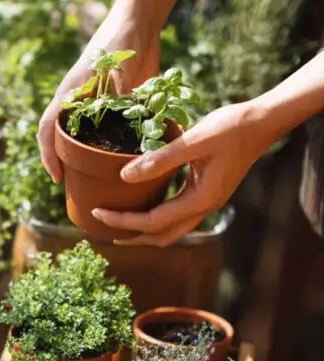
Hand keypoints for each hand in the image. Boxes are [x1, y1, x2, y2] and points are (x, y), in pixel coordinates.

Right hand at [38, 17, 159, 181]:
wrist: (138, 21)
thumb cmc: (122, 39)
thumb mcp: (118, 65)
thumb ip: (116, 88)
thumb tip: (119, 115)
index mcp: (70, 92)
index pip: (48, 127)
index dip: (48, 154)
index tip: (56, 176)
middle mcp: (76, 100)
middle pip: (58, 135)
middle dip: (60, 161)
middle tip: (72, 186)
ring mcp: (92, 102)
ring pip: (79, 135)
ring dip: (80, 156)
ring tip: (89, 179)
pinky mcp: (111, 102)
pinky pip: (103, 129)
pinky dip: (104, 146)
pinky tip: (115, 160)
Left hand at [92, 102, 271, 245]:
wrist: (262, 122)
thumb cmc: (231, 127)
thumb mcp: (194, 140)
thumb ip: (160, 159)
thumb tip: (125, 176)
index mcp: (200, 200)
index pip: (153, 222)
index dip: (124, 221)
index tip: (99, 212)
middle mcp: (204, 207)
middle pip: (162, 237)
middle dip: (131, 236)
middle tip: (102, 227)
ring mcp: (207, 202)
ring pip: (171, 230)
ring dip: (144, 231)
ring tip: (120, 224)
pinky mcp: (207, 193)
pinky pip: (177, 215)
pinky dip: (157, 217)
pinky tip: (144, 205)